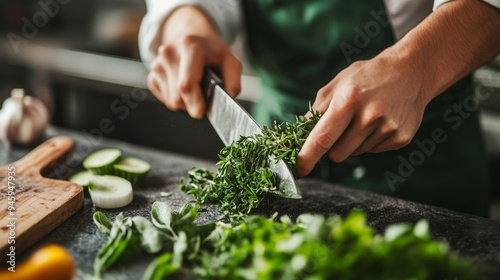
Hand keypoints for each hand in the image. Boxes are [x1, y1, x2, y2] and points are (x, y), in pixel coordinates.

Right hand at [147, 6, 241, 118]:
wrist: (190, 36)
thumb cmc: (210, 51)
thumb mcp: (229, 60)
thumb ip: (233, 80)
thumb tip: (229, 97)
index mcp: (190, 46)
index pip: (186, 83)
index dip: (194, 101)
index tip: (201, 111)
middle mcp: (169, 53)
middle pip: (178, 97)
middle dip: (193, 103)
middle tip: (204, 96)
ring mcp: (158, 64)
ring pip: (171, 101)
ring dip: (185, 102)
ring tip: (195, 87)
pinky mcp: (152, 74)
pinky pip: (165, 99)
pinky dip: (176, 98)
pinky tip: (183, 86)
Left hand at [296, 55, 428, 175]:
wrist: (411, 72)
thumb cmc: (367, 77)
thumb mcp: (338, 84)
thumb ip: (317, 111)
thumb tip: (299, 136)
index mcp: (349, 100)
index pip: (323, 138)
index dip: (308, 157)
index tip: (299, 169)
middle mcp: (370, 116)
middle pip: (337, 155)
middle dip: (333, 146)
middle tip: (343, 126)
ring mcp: (388, 128)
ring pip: (355, 154)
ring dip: (353, 142)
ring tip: (366, 117)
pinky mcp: (401, 138)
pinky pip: (373, 151)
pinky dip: (371, 141)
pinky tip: (380, 121)